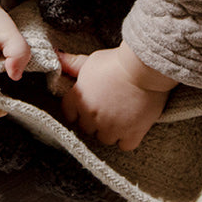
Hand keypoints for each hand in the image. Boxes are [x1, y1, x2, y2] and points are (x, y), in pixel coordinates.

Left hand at [56, 43, 176, 150]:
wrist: (144, 67)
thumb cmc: (116, 61)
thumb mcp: (91, 60)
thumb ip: (72, 64)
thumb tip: (57, 56)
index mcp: (78, 98)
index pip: (69, 113)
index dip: (77, 109)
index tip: (87, 105)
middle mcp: (91, 116)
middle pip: (87, 128)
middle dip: (94, 120)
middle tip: (106, 109)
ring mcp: (111, 127)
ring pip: (105, 138)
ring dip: (110, 131)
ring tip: (119, 118)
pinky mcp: (131, 133)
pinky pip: (124, 145)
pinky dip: (127, 139)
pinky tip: (130, 128)